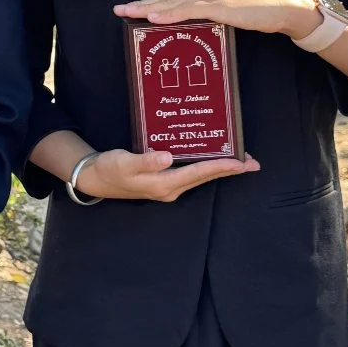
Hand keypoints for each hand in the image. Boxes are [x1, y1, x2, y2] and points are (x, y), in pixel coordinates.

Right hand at [76, 147, 258, 202]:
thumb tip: (167, 157)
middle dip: (229, 170)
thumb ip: (145, 161)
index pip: (198, 173)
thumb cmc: (109, 169)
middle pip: (205, 178)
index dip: (220, 167)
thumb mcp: (124, 162)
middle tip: (253, 162)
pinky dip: (206, 166)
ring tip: (240, 161)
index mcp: (164, 185)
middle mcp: (170, 189)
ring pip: (200, 176)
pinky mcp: (164, 181)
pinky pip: (192, 174)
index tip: (241, 162)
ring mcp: (168, 187)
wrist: (94, 178)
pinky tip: (212, 158)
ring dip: (220, 169)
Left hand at [114, 0, 319, 38]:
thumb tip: (183, 27)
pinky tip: (155, 18)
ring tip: (129, 14)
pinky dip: (171, 14)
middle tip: (119, 11)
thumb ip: (203, 14)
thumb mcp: (223, 10)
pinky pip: (191, 10)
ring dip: (150, 9)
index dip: (148, 2)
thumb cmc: (252, 11)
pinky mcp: (221, 5)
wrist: (280, 8)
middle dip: (142, 5)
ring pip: (174, 2)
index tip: (128, 9)